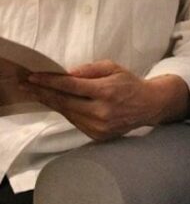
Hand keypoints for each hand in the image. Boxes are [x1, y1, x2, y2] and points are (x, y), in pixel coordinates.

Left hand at [22, 60, 189, 140]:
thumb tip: (67, 74)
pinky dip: (65, 111)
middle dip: (43, 93)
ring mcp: (99, 127)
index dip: (50, 81)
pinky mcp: (97, 136)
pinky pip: (75, 122)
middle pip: (64, 102)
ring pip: (68, 113)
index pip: (71, 86)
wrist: (148, 105)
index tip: (34, 77)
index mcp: (106, 91)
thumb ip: (90, 69)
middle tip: (27, 85)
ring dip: (51, 103)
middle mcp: (101, 111)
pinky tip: (57, 103)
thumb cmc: (129, 83)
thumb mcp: (113, 68)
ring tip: (37, 93)